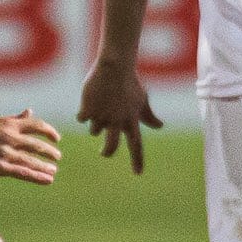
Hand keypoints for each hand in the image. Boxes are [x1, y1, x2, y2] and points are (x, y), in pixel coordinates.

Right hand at [0, 110, 62, 184]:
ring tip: (53, 171)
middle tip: (57, 157)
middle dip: (50, 152)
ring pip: (32, 160)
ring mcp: (4, 153)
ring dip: (45, 166)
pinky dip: (37, 177)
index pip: (37, 125)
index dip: (49, 132)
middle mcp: (9, 137)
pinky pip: (22, 173)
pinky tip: (48, 180)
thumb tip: (30, 111)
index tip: (56, 138)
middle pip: (37, 145)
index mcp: (9, 124)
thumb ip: (14, 118)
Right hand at [77, 58, 162, 174]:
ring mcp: (101, 116)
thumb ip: (148, 116)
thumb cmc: (129, 82)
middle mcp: (117, 121)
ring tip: (100, 104)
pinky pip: (82, 118)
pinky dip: (84, 111)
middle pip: (111, 146)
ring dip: (95, 121)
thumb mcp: (141, 100)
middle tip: (104, 153)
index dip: (138, 160)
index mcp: (131, 120)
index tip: (138, 173)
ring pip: (94, 130)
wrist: (114, 67)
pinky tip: (89, 99)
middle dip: (107, 152)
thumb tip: (160, 126)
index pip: (136, 145)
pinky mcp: (87, 110)